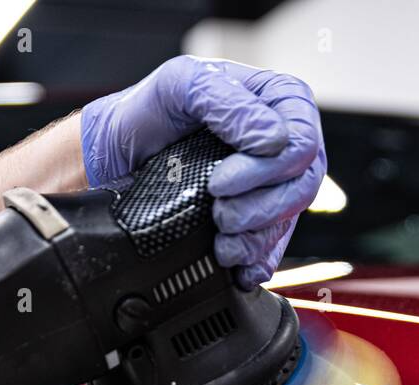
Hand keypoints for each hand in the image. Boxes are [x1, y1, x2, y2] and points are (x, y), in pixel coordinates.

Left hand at [81, 55, 325, 288]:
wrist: (114, 155)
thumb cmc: (147, 112)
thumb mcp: (180, 85)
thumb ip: (228, 102)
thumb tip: (273, 139)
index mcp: (276, 101)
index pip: (303, 139)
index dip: (271, 167)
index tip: (222, 179)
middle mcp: (279, 144)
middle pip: (302, 185)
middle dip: (261, 205)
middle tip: (218, 207)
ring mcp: (269, 185)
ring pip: (287, 220)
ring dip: (253, 236)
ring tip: (219, 235)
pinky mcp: (253, 222)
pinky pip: (271, 250)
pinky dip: (253, 262)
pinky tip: (234, 265)